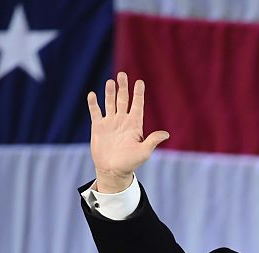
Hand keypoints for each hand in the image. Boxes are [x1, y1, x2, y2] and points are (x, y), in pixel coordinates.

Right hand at [86, 72, 168, 192]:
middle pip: (123, 100)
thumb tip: (166, 134)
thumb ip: (152, 141)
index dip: (138, 94)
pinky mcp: (98, 127)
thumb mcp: (144, 152)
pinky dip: (93, 104)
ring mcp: (110, 123)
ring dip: (109, 92)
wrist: (113, 170)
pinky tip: (92, 95)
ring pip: (110, 103)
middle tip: (122, 74)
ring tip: (110, 82)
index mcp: (134, 125)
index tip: (140, 82)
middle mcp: (122, 121)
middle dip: (123, 87)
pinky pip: (95, 112)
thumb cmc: (131, 162)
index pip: (137, 105)